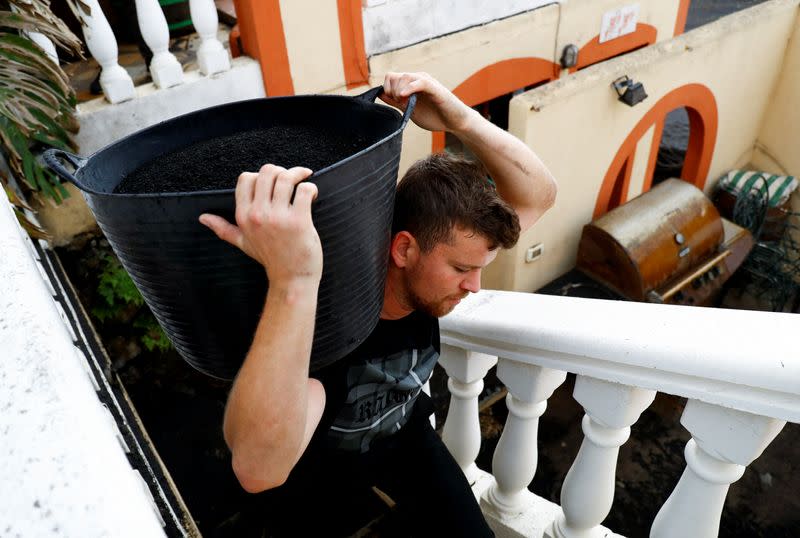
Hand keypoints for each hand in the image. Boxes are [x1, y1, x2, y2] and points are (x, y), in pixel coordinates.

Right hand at [199, 165, 322, 286]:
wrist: (292, 279)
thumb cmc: (271, 259)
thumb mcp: (243, 243)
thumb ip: (223, 229)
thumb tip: (203, 218)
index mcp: (243, 216)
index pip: (246, 178)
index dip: (261, 176)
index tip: (274, 183)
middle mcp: (258, 214)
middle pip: (267, 172)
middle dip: (282, 171)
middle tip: (292, 181)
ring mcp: (278, 217)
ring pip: (286, 178)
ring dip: (298, 175)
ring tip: (303, 184)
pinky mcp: (299, 221)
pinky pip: (304, 190)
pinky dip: (310, 188)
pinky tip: (312, 195)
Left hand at [379, 71, 476, 133]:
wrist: (454, 122)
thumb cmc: (435, 116)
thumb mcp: (410, 110)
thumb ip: (396, 102)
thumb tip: (380, 94)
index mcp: (410, 84)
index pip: (390, 77)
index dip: (386, 89)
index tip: (392, 103)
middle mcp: (417, 79)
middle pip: (394, 76)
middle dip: (391, 92)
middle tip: (399, 105)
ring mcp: (426, 82)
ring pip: (405, 77)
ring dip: (399, 91)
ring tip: (404, 103)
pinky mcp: (435, 88)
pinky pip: (420, 82)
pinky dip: (409, 88)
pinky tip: (405, 97)